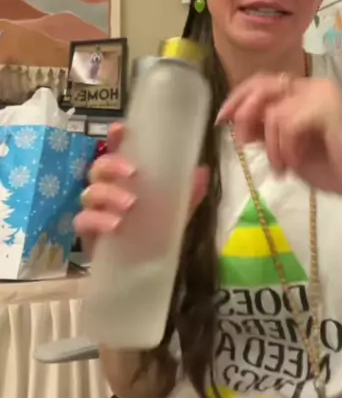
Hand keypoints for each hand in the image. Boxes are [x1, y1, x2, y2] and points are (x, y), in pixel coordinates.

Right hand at [76, 122, 208, 256]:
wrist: (141, 267)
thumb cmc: (154, 229)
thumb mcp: (176, 210)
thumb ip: (188, 193)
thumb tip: (202, 171)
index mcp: (125, 176)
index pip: (116, 149)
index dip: (115, 136)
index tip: (120, 129)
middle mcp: (107, 187)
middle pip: (99, 166)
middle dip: (113, 165)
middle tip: (133, 173)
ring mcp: (95, 208)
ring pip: (90, 192)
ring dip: (109, 194)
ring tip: (130, 205)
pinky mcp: (87, 232)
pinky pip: (83, 220)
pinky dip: (98, 220)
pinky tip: (115, 225)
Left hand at [217, 73, 341, 199]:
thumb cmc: (329, 167)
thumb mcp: (284, 149)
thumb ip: (264, 133)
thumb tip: (234, 122)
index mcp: (302, 92)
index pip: (261, 82)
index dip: (238, 98)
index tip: (222, 121)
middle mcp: (311, 86)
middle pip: (263, 86)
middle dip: (245, 114)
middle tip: (242, 143)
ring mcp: (320, 93)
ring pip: (273, 111)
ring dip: (272, 146)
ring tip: (283, 167)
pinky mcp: (327, 106)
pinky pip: (288, 123)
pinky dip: (285, 147)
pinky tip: (295, 162)